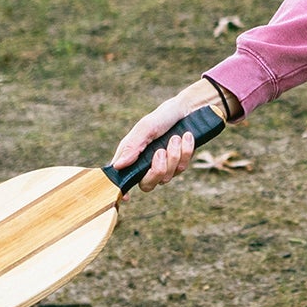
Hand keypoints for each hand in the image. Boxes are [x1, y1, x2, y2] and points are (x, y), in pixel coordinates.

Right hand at [111, 79, 227, 191]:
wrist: (188, 110)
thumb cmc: (162, 117)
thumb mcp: (146, 128)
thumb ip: (132, 146)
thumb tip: (118, 166)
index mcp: (132, 156)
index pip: (124, 177)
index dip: (123, 190)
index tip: (125, 197)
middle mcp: (146, 164)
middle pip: (147, 185)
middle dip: (157, 171)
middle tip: (160, 152)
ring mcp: (164, 167)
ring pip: (167, 177)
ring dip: (173, 156)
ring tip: (175, 137)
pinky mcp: (179, 165)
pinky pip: (182, 168)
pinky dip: (185, 152)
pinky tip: (186, 137)